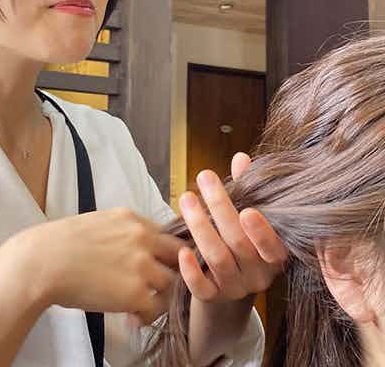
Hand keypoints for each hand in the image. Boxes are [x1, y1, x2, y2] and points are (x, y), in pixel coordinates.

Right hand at [7, 208, 185, 323]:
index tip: (157, 268)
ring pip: (171, 284)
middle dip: (170, 273)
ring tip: (140, 306)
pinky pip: (157, 308)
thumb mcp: (99, 223)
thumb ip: (123, 232)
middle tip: (156, 288)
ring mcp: (142, 265)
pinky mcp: (137, 292)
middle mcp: (142, 238)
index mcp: (132, 219)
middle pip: (178, 257)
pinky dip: (146, 316)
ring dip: (158, 297)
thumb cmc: (61, 244)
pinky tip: (131, 317)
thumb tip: (134, 250)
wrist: (44, 262)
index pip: (167, 236)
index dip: (165, 255)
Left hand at [177, 152, 286, 302]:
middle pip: (238, 243)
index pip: (273, 247)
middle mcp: (257, 275)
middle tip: (204, 178)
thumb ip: (249, 190)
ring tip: (186, 198)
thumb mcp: (250, 218)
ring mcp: (235, 287)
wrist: (229, 289)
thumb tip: (241, 158)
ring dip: (200, 226)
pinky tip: (182, 251)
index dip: (262, 232)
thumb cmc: (241, 242)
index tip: (248, 210)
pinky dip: (191, 271)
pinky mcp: (212, 297)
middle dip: (220, 208)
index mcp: (273, 255)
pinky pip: (202, 288)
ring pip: (217, 258)